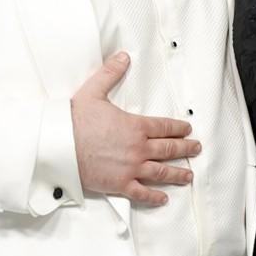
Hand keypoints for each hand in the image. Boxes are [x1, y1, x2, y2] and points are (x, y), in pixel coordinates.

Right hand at [70, 52, 200, 205]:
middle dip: (185, 148)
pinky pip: (141, 192)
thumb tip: (123, 56)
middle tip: (196, 148)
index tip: (187, 129)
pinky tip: (163, 198)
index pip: (164, 126)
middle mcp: (138, 148)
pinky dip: (154, 196)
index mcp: (135, 126)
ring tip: (188, 175)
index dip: (178, 128)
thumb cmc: (75, 119)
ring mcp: (130, 167)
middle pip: (168, 149)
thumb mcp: (94, 91)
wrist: (59, 145)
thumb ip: (111, 73)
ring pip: (161, 172)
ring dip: (177, 173)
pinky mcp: (119, 184)